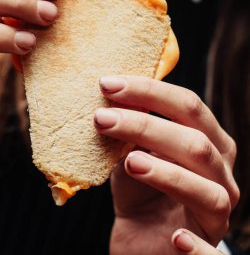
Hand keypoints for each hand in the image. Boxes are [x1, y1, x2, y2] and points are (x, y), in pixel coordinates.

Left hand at [94, 76, 238, 253]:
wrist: (143, 238)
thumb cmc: (140, 188)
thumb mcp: (131, 152)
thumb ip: (129, 129)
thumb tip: (110, 92)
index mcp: (208, 139)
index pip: (187, 105)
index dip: (149, 91)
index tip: (107, 84)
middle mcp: (221, 171)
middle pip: (196, 142)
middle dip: (146, 124)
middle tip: (102, 118)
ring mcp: (219, 209)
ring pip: (204, 187)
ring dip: (165, 172)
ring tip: (129, 161)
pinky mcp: (208, 248)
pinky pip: (211, 252)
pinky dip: (195, 245)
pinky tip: (175, 238)